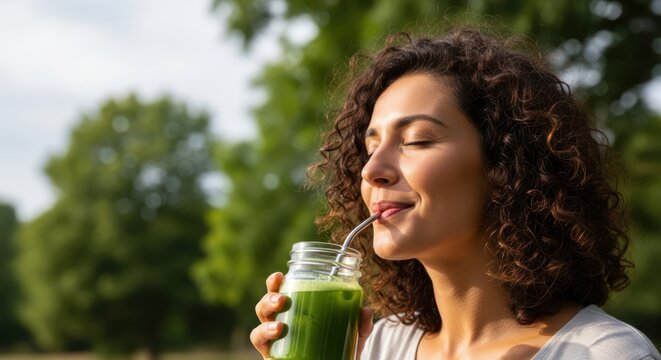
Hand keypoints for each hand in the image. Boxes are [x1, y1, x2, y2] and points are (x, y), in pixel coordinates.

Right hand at [249, 272, 374, 358]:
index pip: (279, 292)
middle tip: (282, 300)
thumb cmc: (339, 350)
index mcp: (295, 312)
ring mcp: (274, 345)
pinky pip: (262, 350)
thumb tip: (366, 311)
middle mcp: (279, 325)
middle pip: (263, 308)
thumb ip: (360, 324)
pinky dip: (264, 340)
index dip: (274, 283)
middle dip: (268, 300)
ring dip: (265, 325)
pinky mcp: (273, 359)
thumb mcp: (352, 335)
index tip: (280, 275)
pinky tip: (274, 341)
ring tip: (279, 326)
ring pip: (257, 331)